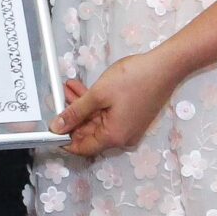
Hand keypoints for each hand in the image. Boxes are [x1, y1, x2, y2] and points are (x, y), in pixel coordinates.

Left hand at [52, 50, 179, 156]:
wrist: (165, 67)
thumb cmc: (135, 79)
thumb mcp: (98, 94)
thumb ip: (75, 112)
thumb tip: (57, 128)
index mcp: (114, 137)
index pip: (82, 148)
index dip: (64, 139)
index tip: (51, 127)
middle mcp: (122, 137)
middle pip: (89, 133)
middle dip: (73, 116)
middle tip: (59, 98)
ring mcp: (128, 128)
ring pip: (97, 121)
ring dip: (82, 107)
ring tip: (69, 88)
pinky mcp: (132, 117)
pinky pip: (108, 116)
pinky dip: (96, 105)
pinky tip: (84, 89)